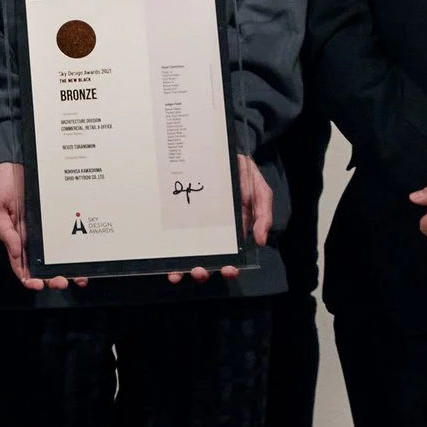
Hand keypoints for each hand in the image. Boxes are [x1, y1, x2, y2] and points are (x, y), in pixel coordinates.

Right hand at [0, 161, 71, 290]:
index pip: (21, 265)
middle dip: (51, 278)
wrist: (14, 161)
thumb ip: (4, 230)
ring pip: (57, 256)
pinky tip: (83, 255)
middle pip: (42, 266)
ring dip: (66, 268)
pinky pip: (66, 236)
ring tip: (77, 276)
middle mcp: (31, 238)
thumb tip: (15, 251)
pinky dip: (75, 248)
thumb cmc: (0, 184)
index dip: (28, 279)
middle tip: (62, 281)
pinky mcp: (55, 219)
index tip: (37, 285)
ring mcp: (44, 229)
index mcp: (15, 238)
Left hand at [165, 153, 271, 285]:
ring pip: (187, 251)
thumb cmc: (244, 175)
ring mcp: (194, 224)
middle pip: (207, 258)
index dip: (229, 267)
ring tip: (177, 274)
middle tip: (200, 271)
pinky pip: (173, 232)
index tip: (228, 270)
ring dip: (183, 267)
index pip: (231, 255)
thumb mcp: (261, 193)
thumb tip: (260, 241)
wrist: (223, 152)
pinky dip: (168, 247)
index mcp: (233, 232)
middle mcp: (212, 232)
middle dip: (202, 271)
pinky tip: (163, 256)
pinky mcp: (180, 213)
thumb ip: (263, 215)